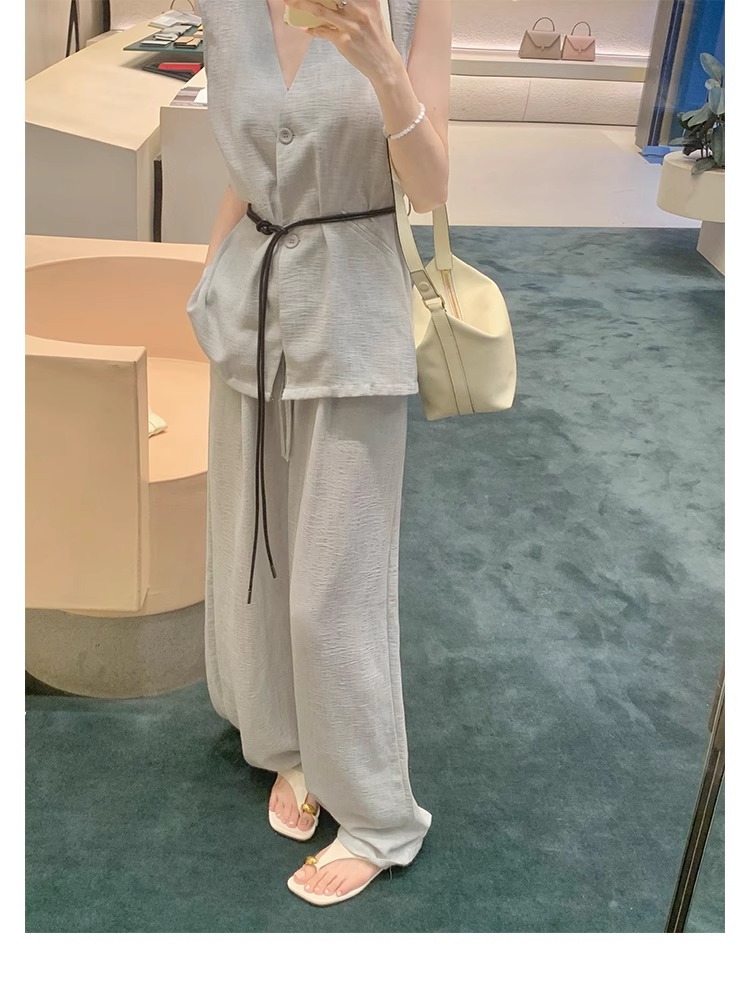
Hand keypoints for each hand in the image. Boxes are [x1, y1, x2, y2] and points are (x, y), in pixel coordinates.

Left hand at [285, 0, 400, 83]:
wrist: (384, 64)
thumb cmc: (375, 38)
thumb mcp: (371, 14)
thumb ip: (354, 4)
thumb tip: (329, 3)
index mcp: (368, 0)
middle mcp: (360, 9)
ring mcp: (351, 25)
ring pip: (321, 11)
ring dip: (302, 5)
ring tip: (289, 2)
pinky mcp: (344, 41)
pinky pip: (322, 32)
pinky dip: (312, 30)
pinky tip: (305, 28)